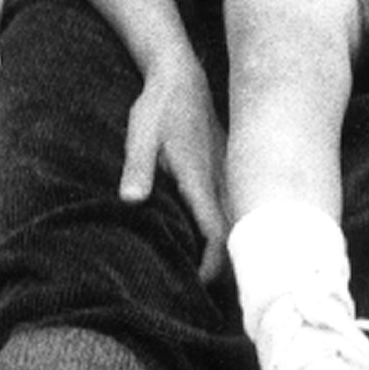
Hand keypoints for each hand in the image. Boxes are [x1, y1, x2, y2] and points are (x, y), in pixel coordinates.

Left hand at [118, 49, 226, 281]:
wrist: (181, 76)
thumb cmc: (158, 107)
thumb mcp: (141, 134)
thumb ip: (137, 167)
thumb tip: (130, 201)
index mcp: (200, 178)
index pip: (216, 232)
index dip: (212, 263)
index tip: (199, 284)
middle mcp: (220, 180)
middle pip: (235, 233)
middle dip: (228, 265)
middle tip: (210, 293)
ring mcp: (226, 174)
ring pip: (238, 220)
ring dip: (231, 247)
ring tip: (216, 276)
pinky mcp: (225, 170)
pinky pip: (234, 207)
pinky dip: (230, 229)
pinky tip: (219, 241)